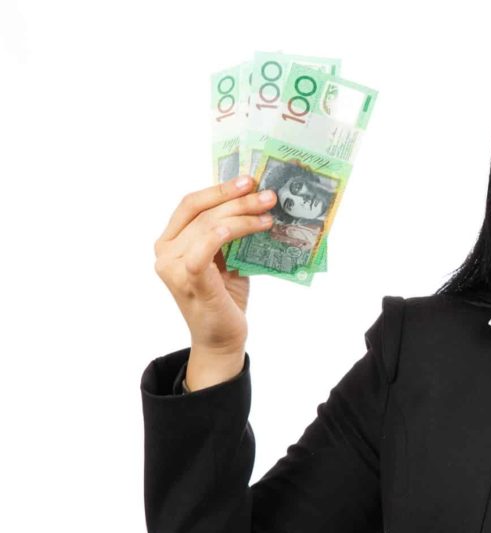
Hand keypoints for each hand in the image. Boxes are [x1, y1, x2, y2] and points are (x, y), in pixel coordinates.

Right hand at [154, 175, 276, 354]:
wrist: (222, 338)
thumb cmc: (225, 296)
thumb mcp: (227, 257)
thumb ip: (230, 232)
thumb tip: (256, 200)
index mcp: (171, 241)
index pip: (191, 204)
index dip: (219, 189)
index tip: (249, 179)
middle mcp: (165, 251)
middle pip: (203, 213)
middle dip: (238, 200)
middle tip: (268, 195)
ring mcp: (173, 267)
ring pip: (209, 227)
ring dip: (242, 216)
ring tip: (269, 214)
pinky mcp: (189, 281)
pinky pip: (202, 251)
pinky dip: (222, 235)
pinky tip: (244, 227)